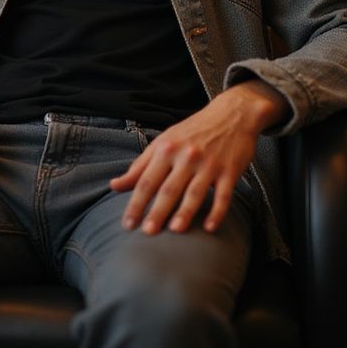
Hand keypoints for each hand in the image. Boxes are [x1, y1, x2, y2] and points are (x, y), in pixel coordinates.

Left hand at [109, 80, 287, 234]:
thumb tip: (115, 185)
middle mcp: (186, 156)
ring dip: (185, 212)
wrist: (231, 115)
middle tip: (147, 232)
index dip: (136, 203)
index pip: (146, 180)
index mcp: (167, 149)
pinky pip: (223, 195)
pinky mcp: (229, 171)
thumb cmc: (193, 131)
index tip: (127, 224)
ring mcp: (209, 164)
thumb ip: (140, 166)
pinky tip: (210, 228)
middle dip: (157, 211)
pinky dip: (217, 212)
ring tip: (174, 231)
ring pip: (194, 192)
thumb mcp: (164, 142)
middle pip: (169, 188)